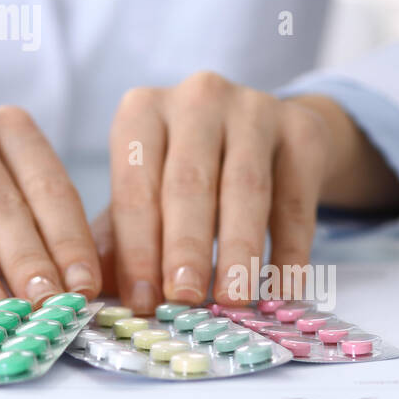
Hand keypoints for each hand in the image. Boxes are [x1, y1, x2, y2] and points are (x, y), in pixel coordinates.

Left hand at [101, 72, 398, 312]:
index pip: (135, 184)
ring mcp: (253, 109)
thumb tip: (95, 290)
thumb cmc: (187, 171)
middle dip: (184, 246)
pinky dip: (290, 251)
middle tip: (183, 298)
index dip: (137, 246)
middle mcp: (196, 99)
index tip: (142, 300)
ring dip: (238, 250)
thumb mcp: (146, 191)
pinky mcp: (302, 130)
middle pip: (188, 181)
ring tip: (232, 300)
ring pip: (245, 188)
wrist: (265, 135)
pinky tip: (282, 291)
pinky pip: (296, 199)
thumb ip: (118, 237)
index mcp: (142, 110)